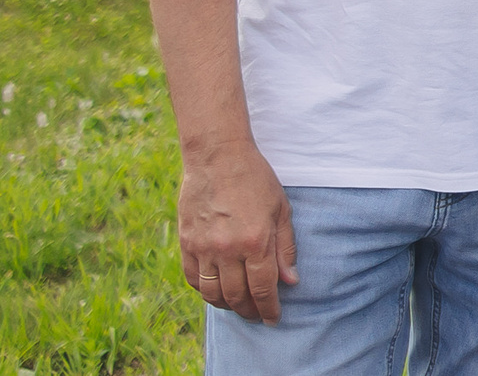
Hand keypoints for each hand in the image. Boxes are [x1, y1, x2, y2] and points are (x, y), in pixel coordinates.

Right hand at [177, 135, 297, 322]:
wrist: (217, 157)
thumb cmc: (256, 180)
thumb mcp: (281, 209)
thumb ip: (285, 248)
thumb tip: (290, 281)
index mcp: (256, 241)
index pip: (264, 288)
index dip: (269, 309)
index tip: (273, 319)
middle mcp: (228, 249)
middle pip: (237, 296)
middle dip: (249, 311)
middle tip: (257, 315)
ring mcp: (203, 248)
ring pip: (212, 293)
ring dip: (226, 305)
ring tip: (238, 306)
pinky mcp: (186, 243)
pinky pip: (192, 278)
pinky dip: (204, 290)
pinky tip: (216, 290)